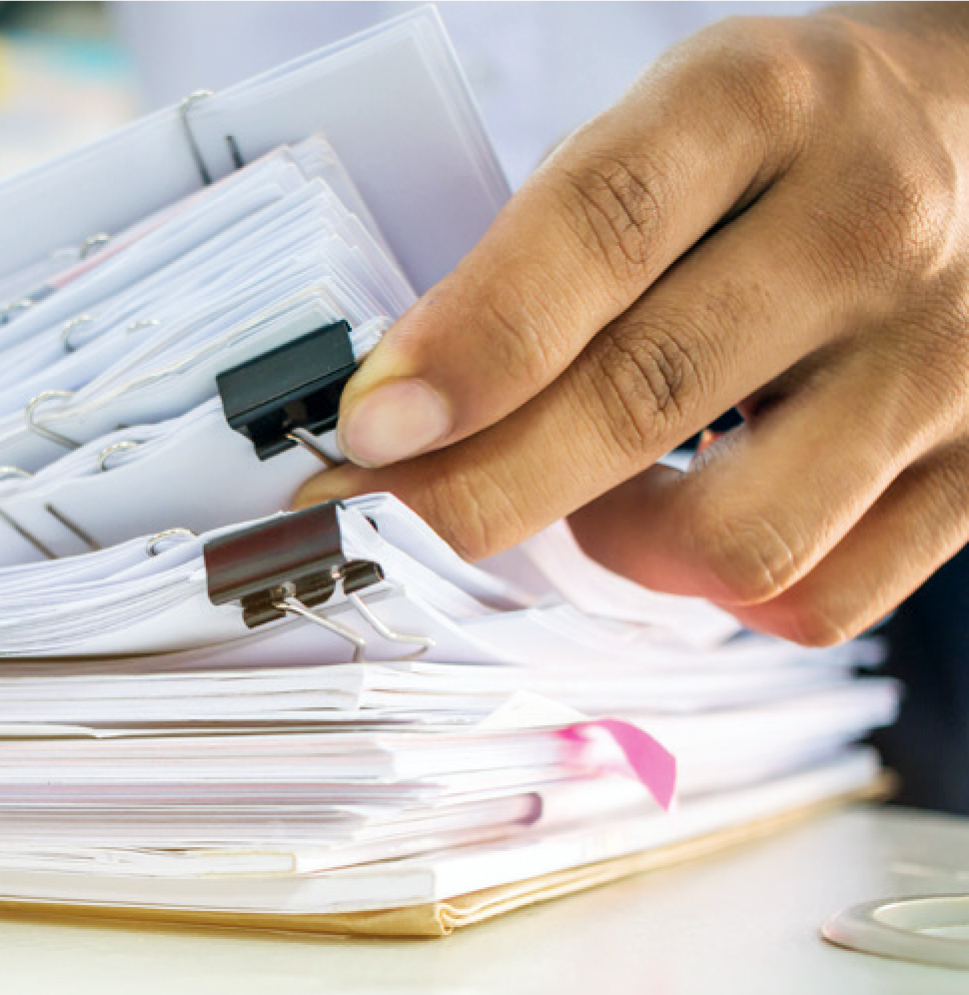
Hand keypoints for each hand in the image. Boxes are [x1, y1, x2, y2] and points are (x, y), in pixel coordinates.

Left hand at [298, 7, 968, 644]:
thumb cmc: (787, 149)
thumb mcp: (664, 128)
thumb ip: (541, 254)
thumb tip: (408, 414)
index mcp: (762, 104)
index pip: (594, 231)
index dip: (466, 348)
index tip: (372, 428)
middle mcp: (870, 224)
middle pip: (641, 400)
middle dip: (482, 485)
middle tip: (407, 507)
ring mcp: (945, 357)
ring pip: (739, 541)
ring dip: (621, 544)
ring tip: (596, 492)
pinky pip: (821, 601)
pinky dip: (724, 591)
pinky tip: (699, 518)